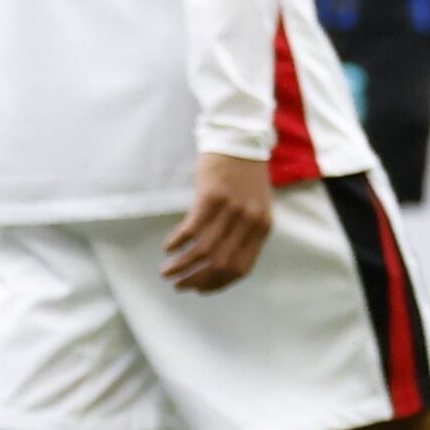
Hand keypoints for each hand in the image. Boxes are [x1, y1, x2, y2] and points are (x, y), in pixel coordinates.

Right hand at [162, 152, 275, 293]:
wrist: (240, 141)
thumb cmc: (244, 176)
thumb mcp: (256, 207)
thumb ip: (245, 233)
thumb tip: (219, 263)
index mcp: (263, 228)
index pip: (241, 268)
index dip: (218, 284)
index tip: (199, 289)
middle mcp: (250, 222)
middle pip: (221, 264)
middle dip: (196, 280)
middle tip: (178, 285)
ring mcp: (232, 209)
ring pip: (204, 250)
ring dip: (182, 266)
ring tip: (166, 272)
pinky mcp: (212, 196)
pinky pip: (192, 229)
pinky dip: (178, 242)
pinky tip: (168, 248)